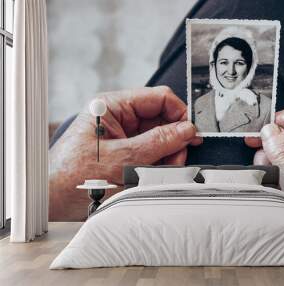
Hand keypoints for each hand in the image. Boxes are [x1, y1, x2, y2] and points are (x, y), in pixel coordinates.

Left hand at [50, 86, 201, 220]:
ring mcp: (124, 136)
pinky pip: (152, 153)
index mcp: (113, 107)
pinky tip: (152, 175)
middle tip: (175, 160)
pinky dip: (158, 164)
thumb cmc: (74, 177)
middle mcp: (120, 118)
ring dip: (166, 155)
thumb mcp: (122, 158)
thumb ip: (158, 142)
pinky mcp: (126, 152)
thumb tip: (186, 130)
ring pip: (160, 138)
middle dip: (173, 140)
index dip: (179, 114)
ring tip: (158, 172)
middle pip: (162, 119)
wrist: (53, 202)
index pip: (159, 98)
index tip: (191, 134)